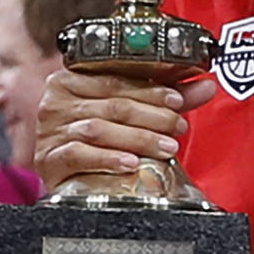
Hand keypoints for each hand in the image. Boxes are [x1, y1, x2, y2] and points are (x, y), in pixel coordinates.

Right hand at [33, 69, 214, 191]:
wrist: (66, 175)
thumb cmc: (98, 139)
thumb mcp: (130, 113)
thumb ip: (164, 100)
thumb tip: (206, 86)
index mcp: (73, 78)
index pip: (116, 80)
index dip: (151, 90)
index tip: (178, 101)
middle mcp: (57, 100)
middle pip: (112, 105)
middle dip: (152, 117)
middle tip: (178, 127)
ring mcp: (50, 130)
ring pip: (100, 129)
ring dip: (139, 138)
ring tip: (167, 148)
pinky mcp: (48, 158)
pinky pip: (79, 154)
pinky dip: (108, 158)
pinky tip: (131, 163)